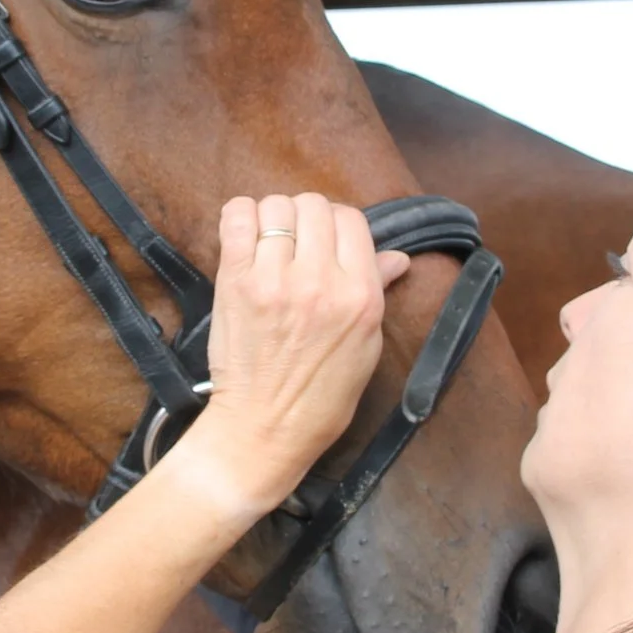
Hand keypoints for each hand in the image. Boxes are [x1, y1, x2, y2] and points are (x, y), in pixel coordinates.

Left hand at [171, 193, 411, 519]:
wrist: (264, 428)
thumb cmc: (320, 396)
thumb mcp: (367, 347)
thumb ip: (377, 291)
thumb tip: (397, 257)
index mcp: (360, 296)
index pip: (352, 219)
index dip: (339, 224)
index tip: (327, 242)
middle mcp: (320, 281)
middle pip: (314, 205)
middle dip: (307, 217)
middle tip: (298, 244)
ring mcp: (275, 280)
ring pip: (276, 206)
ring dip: (274, 218)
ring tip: (271, 245)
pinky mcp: (235, 283)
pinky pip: (236, 218)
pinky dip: (241, 216)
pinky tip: (246, 238)